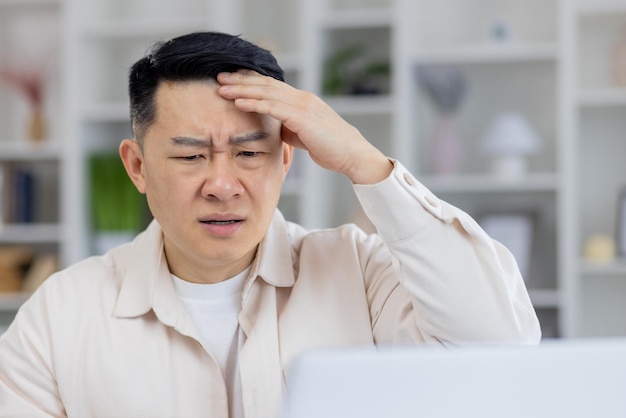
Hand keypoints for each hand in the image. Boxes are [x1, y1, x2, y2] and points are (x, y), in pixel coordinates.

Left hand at [216, 71, 392, 184]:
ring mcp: (303, 105)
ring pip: (266, 93)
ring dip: (242, 90)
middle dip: (240, 80)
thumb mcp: (304, 134)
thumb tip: (274, 128)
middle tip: (219, 78)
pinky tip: (239, 103)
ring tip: (222, 89)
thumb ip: (289, 127)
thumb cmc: (330, 148)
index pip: (271, 85)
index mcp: (302, 100)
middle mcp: (302, 98)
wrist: (352, 155)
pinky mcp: (302, 118)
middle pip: (265, 84)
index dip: (250, 81)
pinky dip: (254, 104)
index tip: (231, 80)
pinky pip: (273, 108)